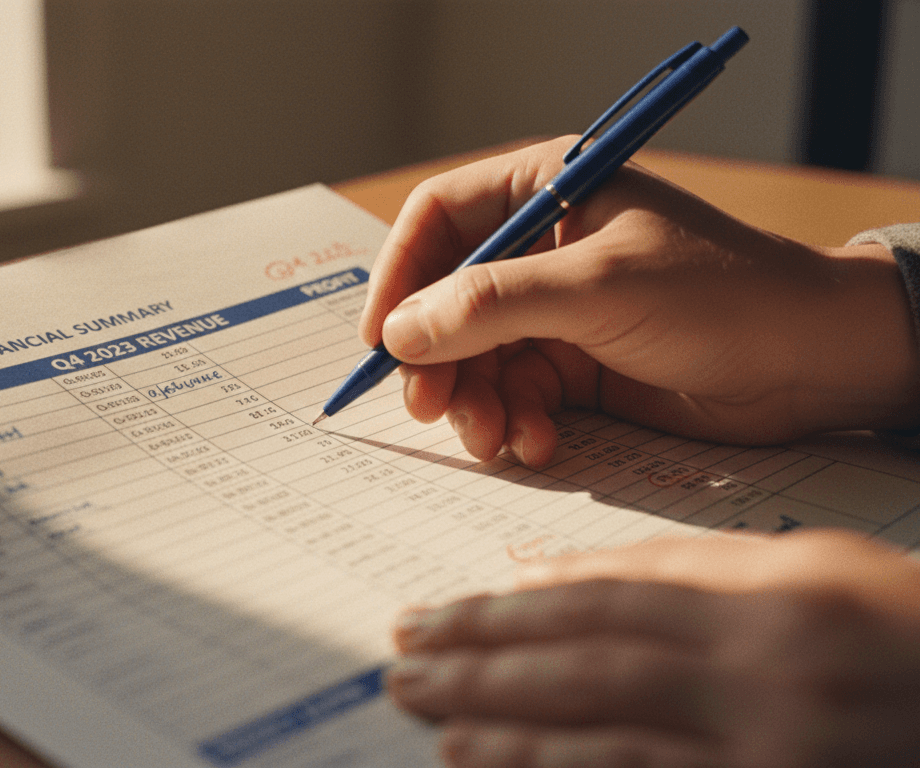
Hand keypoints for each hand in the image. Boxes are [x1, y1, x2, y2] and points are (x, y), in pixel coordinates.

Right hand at [359, 137, 919, 466]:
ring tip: (495, 438)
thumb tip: (400, 333)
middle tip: (430, 407)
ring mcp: (559, 312)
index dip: (399, 275)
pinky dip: (515, 425)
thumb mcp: (596, 288)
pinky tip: (537, 445)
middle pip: (446, 300)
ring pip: (475, 358)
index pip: (439, 219)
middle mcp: (544, 248)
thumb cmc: (720, 294)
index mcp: (548, 190)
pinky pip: (515, 396)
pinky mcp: (578, 368)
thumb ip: (490, 306)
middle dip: (436, 358)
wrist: (813, 363)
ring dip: (475, 403)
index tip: (381, 337)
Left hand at [386, 531, 919, 766]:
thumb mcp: (804, 568)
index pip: (599, 602)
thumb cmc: (902, 625)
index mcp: (765, 601)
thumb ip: (675, 566)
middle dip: (483, 668)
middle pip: (586, 667)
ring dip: (509, 735)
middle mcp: (761, 678)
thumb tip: (543, 567)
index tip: (431, 616)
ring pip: (610, 739)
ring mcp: (768, 753)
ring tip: (434, 723)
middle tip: (402, 665)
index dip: (502, 612)